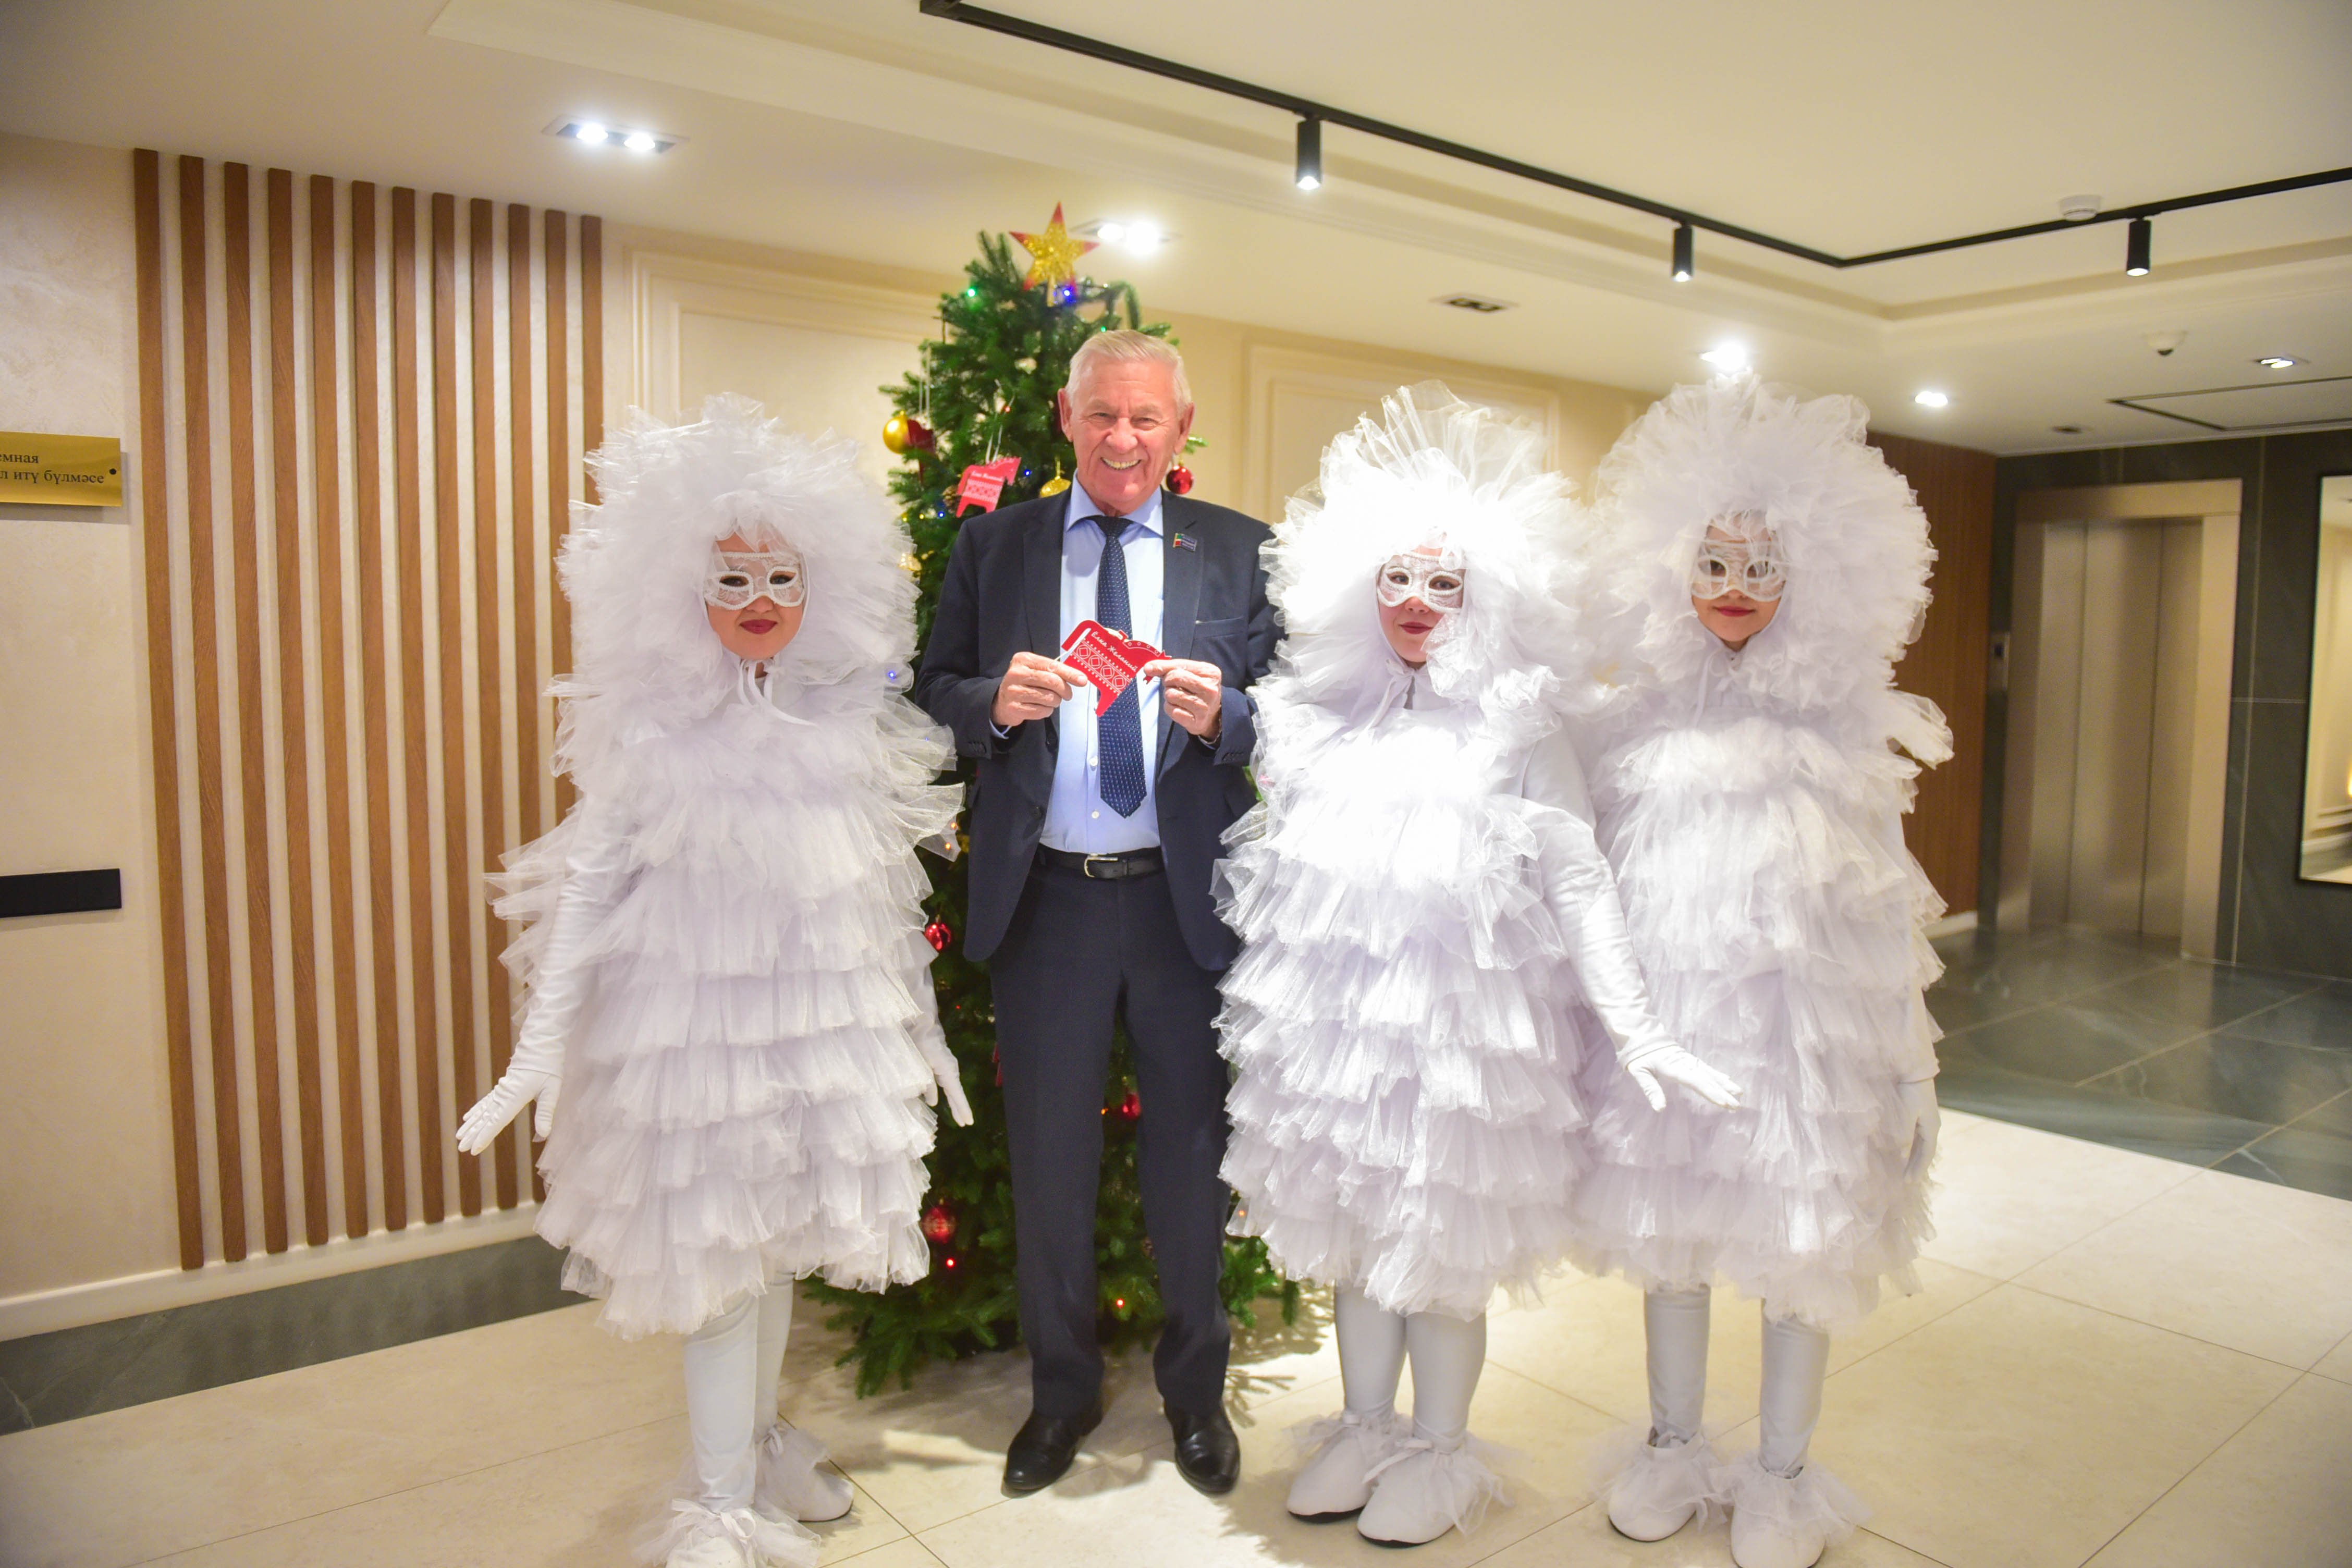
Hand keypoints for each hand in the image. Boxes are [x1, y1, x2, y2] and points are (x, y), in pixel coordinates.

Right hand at [456, 1065, 559, 1153]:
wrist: (540, 1046)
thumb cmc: (547, 1069)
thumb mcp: (551, 1091)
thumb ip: (545, 1113)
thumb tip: (544, 1134)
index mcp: (514, 1098)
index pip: (496, 1122)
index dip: (485, 1136)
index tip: (473, 1149)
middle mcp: (503, 1096)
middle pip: (485, 1119)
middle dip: (472, 1134)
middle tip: (460, 1148)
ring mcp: (500, 1091)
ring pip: (482, 1111)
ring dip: (470, 1124)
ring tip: (459, 1136)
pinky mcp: (502, 1087)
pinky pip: (485, 1101)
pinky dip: (475, 1110)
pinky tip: (467, 1117)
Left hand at [916, 1035, 974, 1126]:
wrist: (921, 1021)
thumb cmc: (919, 1042)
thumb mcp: (920, 1065)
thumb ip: (927, 1084)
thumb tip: (933, 1103)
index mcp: (947, 1070)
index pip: (956, 1094)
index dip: (962, 1109)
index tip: (968, 1122)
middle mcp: (951, 1069)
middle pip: (957, 1093)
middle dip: (960, 1109)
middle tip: (965, 1124)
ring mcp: (948, 1065)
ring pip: (952, 1088)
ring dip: (955, 1102)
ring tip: (958, 1117)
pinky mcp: (942, 1062)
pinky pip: (947, 1081)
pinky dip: (949, 1092)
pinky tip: (945, 1099)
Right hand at [992, 651, 1087, 726]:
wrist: (1001, 701)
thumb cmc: (1025, 683)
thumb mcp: (1036, 670)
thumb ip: (1055, 671)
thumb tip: (1080, 678)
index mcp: (1023, 660)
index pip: (1052, 666)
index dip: (1070, 673)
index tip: (1082, 680)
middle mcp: (1016, 674)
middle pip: (1052, 681)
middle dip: (1065, 690)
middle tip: (1068, 695)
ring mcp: (1013, 691)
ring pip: (1049, 698)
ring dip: (1055, 701)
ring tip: (1051, 700)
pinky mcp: (1014, 708)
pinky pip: (1042, 711)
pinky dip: (1047, 710)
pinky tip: (1041, 707)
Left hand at [1140, 658, 1223, 739]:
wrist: (1212, 716)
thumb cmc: (1197, 690)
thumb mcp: (1190, 673)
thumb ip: (1169, 667)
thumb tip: (1148, 668)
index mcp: (1210, 673)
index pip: (1180, 666)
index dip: (1162, 667)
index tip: (1149, 669)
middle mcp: (1210, 690)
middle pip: (1174, 678)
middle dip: (1167, 681)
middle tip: (1172, 685)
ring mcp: (1204, 707)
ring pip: (1171, 694)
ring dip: (1169, 696)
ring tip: (1177, 697)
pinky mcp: (1196, 721)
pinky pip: (1172, 710)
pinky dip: (1170, 708)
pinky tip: (1179, 708)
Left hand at [1619, 1039, 1742, 1112]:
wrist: (1641, 1035)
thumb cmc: (1639, 1057)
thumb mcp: (1639, 1072)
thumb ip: (1650, 1089)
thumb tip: (1660, 1108)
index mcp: (1673, 1067)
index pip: (1695, 1082)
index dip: (1710, 1092)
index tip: (1724, 1102)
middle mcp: (1685, 1063)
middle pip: (1707, 1079)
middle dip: (1723, 1093)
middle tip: (1737, 1105)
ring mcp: (1689, 1060)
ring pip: (1710, 1073)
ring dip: (1725, 1084)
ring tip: (1739, 1093)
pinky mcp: (1690, 1059)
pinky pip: (1707, 1068)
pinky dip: (1718, 1074)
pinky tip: (1728, 1080)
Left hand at [1898, 1078, 1939, 1180]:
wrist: (1914, 1069)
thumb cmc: (1910, 1090)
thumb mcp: (1907, 1113)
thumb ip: (1904, 1134)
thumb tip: (1902, 1154)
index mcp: (1931, 1127)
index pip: (1926, 1154)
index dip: (1918, 1168)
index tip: (1909, 1182)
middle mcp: (1931, 1125)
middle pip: (1925, 1151)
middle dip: (1916, 1166)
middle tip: (1906, 1180)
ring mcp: (1927, 1120)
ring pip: (1921, 1144)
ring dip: (1913, 1157)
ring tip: (1905, 1169)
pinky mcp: (1920, 1114)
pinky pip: (1917, 1136)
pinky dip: (1911, 1147)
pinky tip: (1904, 1151)